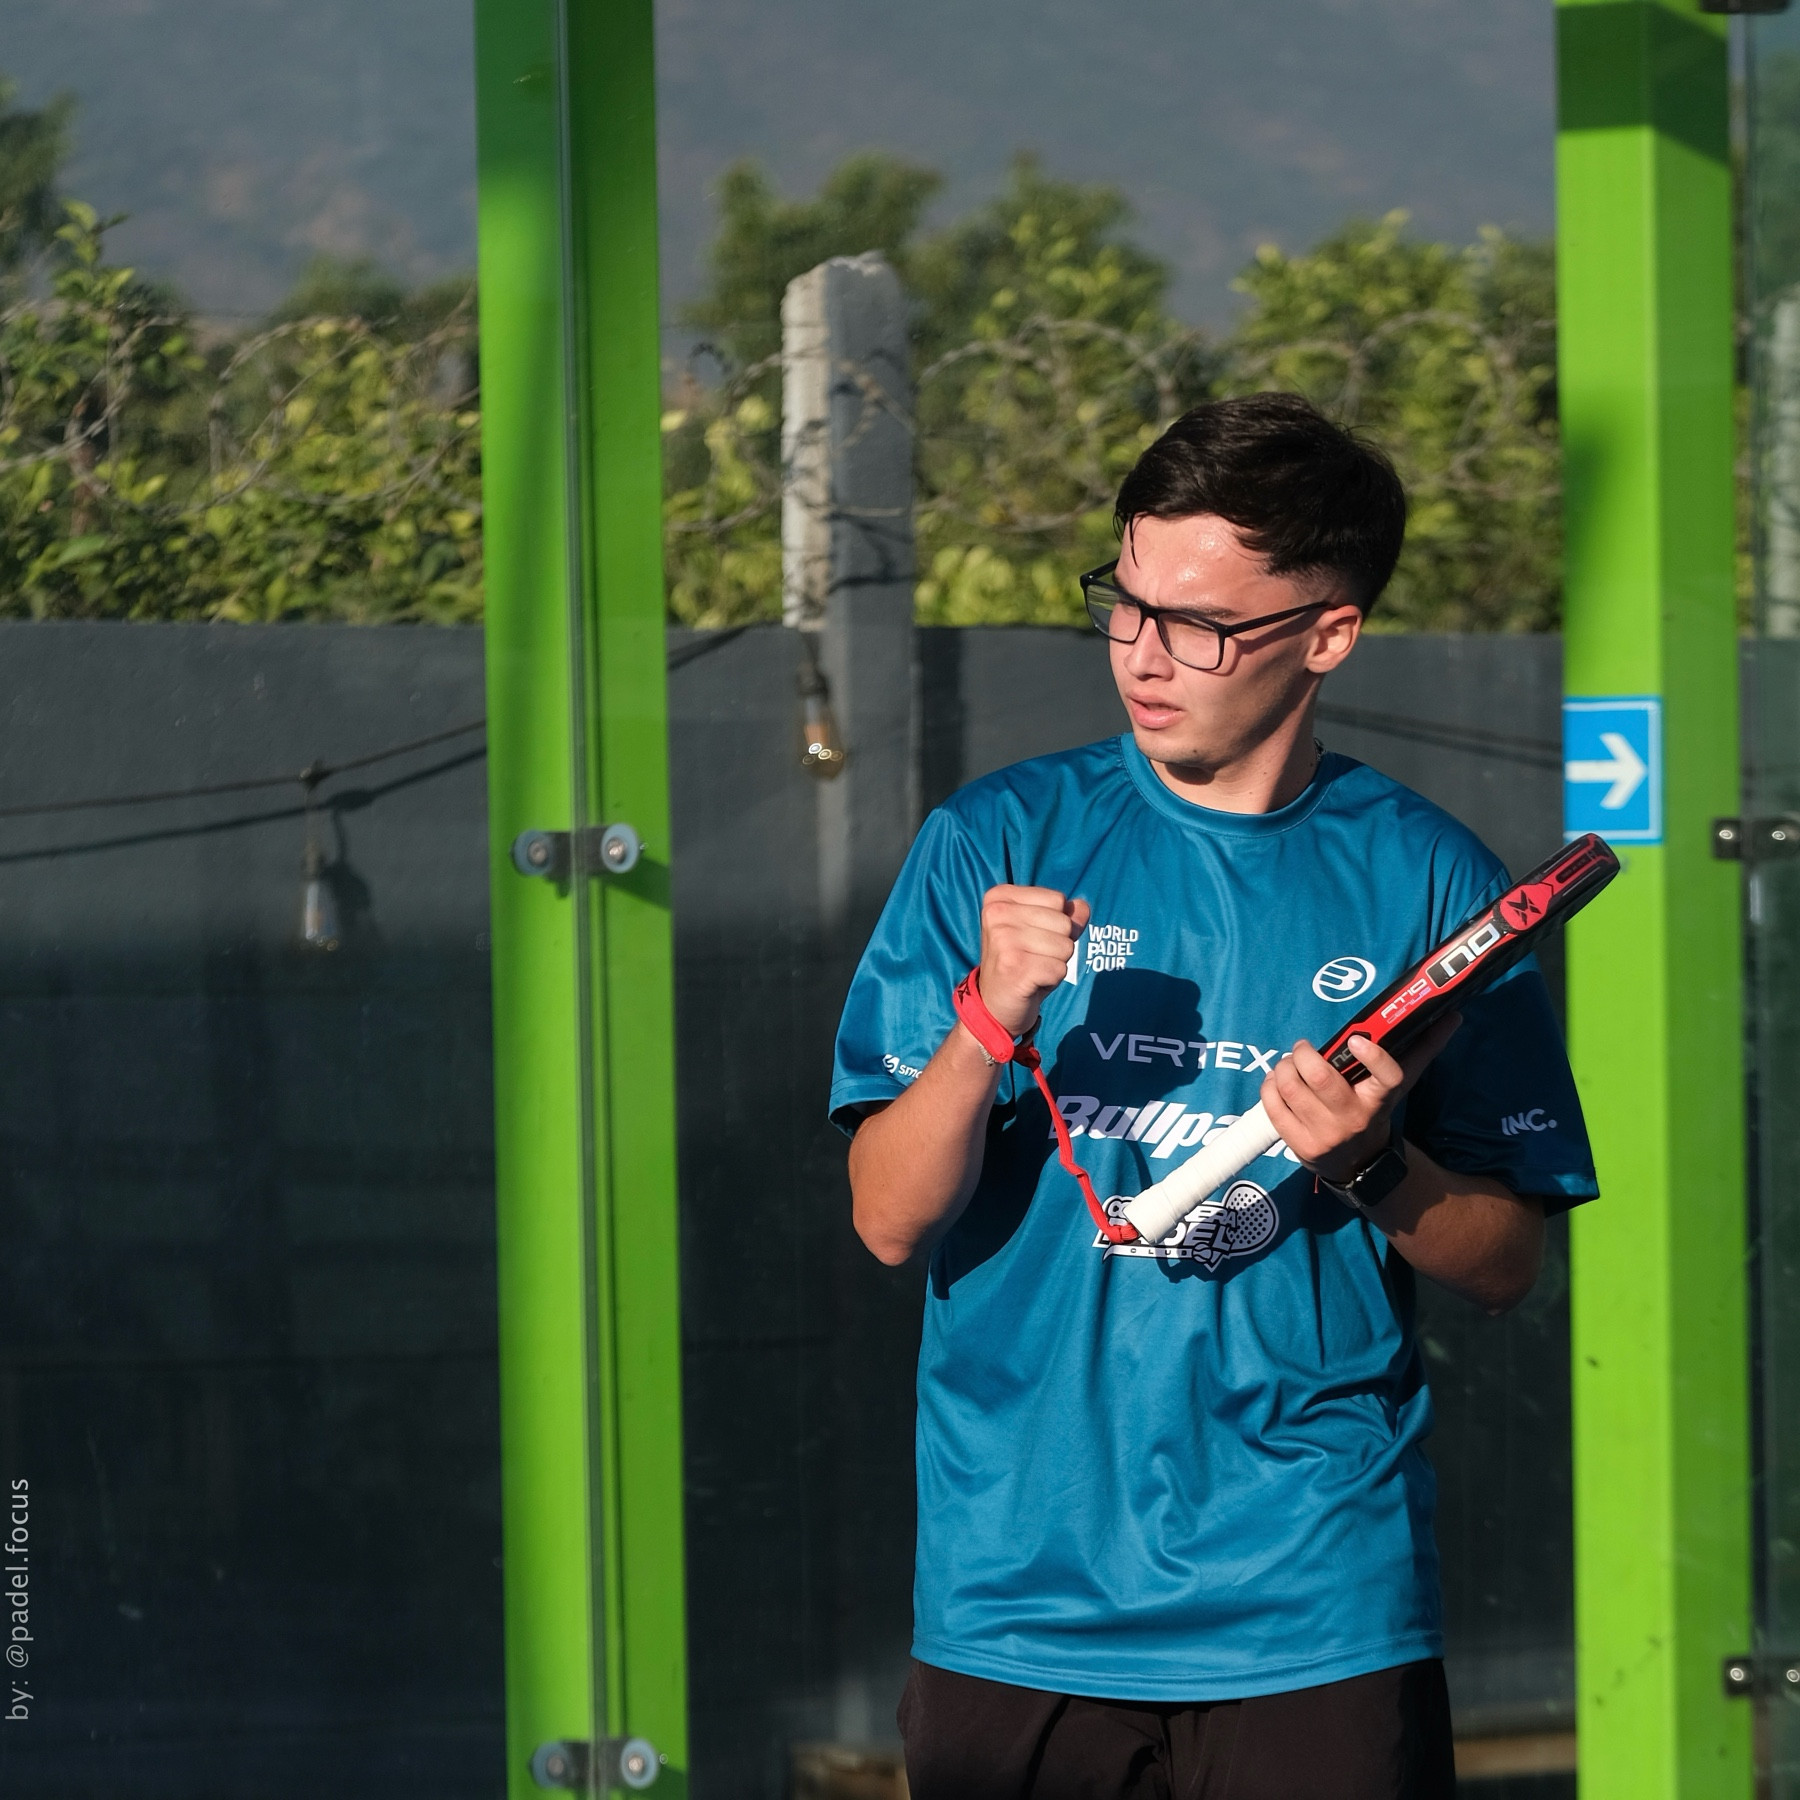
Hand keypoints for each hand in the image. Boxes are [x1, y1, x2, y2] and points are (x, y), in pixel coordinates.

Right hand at [975, 885, 1091, 1037]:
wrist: (995, 1004)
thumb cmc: (1020, 963)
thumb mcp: (1039, 931)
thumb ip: (1063, 915)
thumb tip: (1083, 906)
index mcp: (999, 897)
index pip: (1057, 899)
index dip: (1056, 923)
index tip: (1032, 937)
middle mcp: (997, 913)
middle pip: (1064, 922)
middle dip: (1058, 944)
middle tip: (1033, 957)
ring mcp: (1003, 940)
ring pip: (1065, 946)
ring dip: (1056, 962)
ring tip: (1033, 968)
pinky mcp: (1014, 966)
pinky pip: (1060, 968)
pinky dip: (1052, 979)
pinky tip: (1032, 982)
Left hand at [1259, 1013, 1462, 1185]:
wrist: (1361, 1164)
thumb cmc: (1376, 1110)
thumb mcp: (1399, 1086)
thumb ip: (1423, 1048)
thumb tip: (1453, 1015)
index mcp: (1380, 1099)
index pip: (1387, 1078)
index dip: (1373, 1056)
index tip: (1356, 1040)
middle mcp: (1353, 1119)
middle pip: (1321, 1079)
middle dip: (1304, 1054)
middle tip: (1304, 1049)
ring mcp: (1325, 1135)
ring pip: (1290, 1088)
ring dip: (1283, 1067)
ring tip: (1290, 1064)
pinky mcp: (1300, 1146)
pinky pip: (1273, 1107)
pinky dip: (1269, 1086)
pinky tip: (1278, 1081)